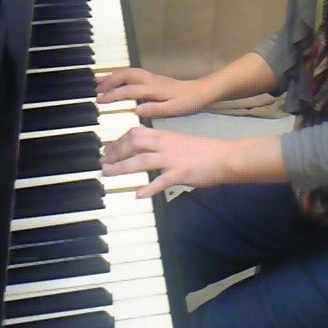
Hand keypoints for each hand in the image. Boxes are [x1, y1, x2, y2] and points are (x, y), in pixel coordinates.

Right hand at [96, 67, 208, 118]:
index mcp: (153, 89)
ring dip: (113, 76)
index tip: (99, 100)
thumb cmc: (188, 103)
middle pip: (126, 75)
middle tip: (94, 89)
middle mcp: (150, 80)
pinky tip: (117, 82)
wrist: (201, 92)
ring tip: (99, 82)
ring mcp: (152, 78)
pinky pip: (133, 74)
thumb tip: (135, 109)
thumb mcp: (173, 110)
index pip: (129, 90)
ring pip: (129, 72)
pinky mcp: (154, 79)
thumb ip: (155, 109)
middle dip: (109, 81)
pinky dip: (121, 76)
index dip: (113, 94)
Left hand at [100, 124, 228, 196]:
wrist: (225, 156)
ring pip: (142, 160)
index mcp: (165, 135)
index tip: (108, 148)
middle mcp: (166, 144)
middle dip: (115, 152)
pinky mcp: (181, 173)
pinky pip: (161, 181)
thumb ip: (163, 145)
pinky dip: (149, 188)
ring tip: (109, 174)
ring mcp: (172, 159)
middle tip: (103, 162)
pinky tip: (138, 195)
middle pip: (134, 143)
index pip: (136, 133)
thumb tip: (148, 151)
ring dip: (123, 167)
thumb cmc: (205, 151)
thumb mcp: (180, 142)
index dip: (119, 140)